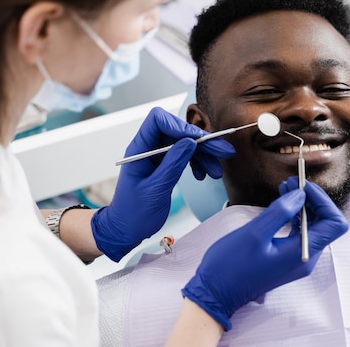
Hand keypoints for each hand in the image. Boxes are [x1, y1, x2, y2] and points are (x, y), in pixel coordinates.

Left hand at [91, 107, 234, 260]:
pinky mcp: (165, 165)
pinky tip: (203, 175)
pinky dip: (197, 163)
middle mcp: (148, 148)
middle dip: (202, 141)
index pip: (158, 121)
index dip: (180, 125)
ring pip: (185, 144)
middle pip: (177, 132)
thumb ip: (172, 164)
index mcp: (139, 149)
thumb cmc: (133, 213)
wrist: (126, 229)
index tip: (199, 139)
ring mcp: (157, 156)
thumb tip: (190, 142)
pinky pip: (185, 156)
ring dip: (203, 155)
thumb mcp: (155, 189)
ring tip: (216, 171)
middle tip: (223, 151)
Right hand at [181, 179, 348, 329]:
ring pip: (312, 226)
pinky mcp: (285, 258)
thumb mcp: (255, 233)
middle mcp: (305, 257)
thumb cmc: (231, 265)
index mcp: (302, 253)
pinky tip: (281, 202)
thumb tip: (301, 195)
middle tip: (292, 182)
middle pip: (324, 223)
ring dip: (302, 205)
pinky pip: (298, 232)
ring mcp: (296, 258)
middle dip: (312, 199)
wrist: (215, 292)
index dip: (323, 201)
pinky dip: (293, 215)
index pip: (334, 224)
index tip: (304, 187)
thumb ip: (280, 211)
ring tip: (286, 187)